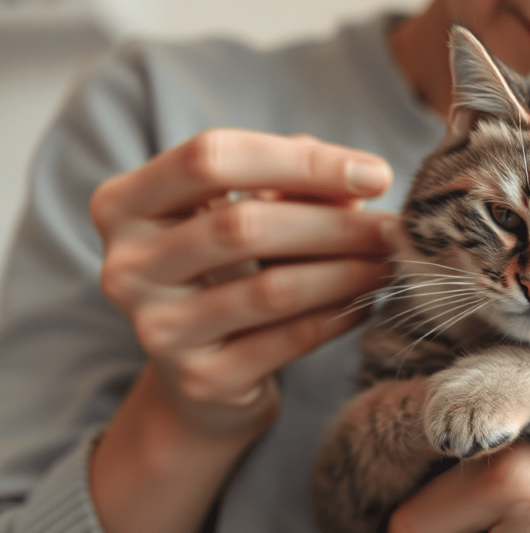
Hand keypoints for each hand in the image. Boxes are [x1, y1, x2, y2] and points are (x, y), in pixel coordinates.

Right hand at [90, 129, 395, 436]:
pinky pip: (289, 339)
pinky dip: (339, 316)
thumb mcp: (248, 212)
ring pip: (272, 289)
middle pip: (242, 225)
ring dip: (348, 271)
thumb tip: (360, 179)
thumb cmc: (232, 270)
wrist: (201, 375)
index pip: (211, 158)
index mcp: (124, 204)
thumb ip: (293, 183)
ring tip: (391, 262)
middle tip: (396, 228)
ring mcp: (157, 329)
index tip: (376, 174)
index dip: (301, 161)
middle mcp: (125, 266)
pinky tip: (367, 302)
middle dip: (335, 224)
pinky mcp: (201, 380)